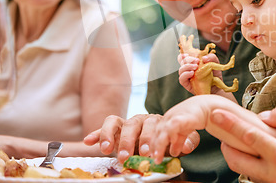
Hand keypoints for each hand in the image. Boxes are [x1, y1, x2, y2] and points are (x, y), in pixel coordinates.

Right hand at [84, 114, 198, 163]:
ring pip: (116, 123)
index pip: (152, 126)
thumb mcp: (179, 141)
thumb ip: (185, 141)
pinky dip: (97, 134)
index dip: (149, 140)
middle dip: (129, 141)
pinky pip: (104, 128)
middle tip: (126, 156)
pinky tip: (89, 141)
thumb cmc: (168, 138)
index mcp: (155, 121)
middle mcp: (140, 119)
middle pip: (133, 124)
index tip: (147, 153)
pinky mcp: (114, 129)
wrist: (160, 133)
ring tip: (107, 150)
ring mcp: (126, 123)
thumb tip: (187, 145)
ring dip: (110, 135)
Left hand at [151, 98, 209, 162]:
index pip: (155, 135)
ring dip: (159, 144)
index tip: (153, 158)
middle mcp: (167, 119)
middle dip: (153, 147)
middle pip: (156, 133)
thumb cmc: (194, 117)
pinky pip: (173, 126)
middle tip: (154, 160)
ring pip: (162, 131)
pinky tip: (171, 145)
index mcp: (166, 122)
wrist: (206, 105)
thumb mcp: (184, 132)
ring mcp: (174, 117)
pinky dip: (170, 135)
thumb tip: (173, 153)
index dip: (153, 147)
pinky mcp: (183, 117)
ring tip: (157, 156)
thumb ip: (178, 142)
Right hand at [177, 53, 223, 94]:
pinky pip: (182, 79)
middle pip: (182, 62)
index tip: (188, 54)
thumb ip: (212, 57)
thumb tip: (204, 58)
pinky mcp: (188, 85)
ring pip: (181, 70)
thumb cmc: (215, 76)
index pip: (184, 58)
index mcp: (193, 63)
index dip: (183, 55)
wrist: (217, 88)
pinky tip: (192, 73)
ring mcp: (187, 77)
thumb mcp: (215, 64)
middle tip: (197, 61)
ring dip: (187, 66)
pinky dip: (185, 75)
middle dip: (188, 59)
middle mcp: (189, 70)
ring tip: (195, 67)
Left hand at [210, 106, 275, 182]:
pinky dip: (245, 160)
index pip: (249, 137)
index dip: (230, 124)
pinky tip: (247, 146)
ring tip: (232, 135)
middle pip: (235, 160)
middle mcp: (273, 174)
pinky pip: (251, 174)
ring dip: (233, 152)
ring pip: (240, 169)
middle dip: (224, 142)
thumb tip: (262, 117)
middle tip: (219, 125)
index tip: (215, 113)